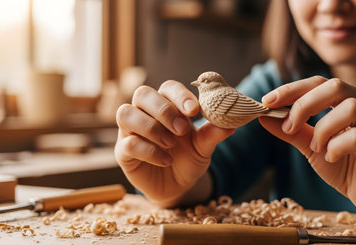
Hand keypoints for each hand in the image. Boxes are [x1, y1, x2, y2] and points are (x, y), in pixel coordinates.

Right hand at [115, 81, 234, 203]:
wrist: (178, 187)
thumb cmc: (189, 158)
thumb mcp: (204, 147)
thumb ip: (213, 134)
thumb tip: (232, 123)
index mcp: (167, 105)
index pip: (168, 88)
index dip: (179, 95)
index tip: (194, 110)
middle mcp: (145, 113)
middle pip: (142, 94)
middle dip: (164, 110)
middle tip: (182, 129)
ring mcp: (130, 131)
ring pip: (126, 114)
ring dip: (151, 127)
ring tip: (171, 144)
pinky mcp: (123, 152)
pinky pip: (128, 143)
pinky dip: (148, 150)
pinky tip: (166, 160)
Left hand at [260, 76, 355, 213]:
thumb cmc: (344, 166)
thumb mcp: (311, 146)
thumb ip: (292, 131)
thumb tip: (263, 116)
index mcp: (354, 99)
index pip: (321, 82)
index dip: (292, 89)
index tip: (267, 102)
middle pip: (337, 86)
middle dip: (304, 105)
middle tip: (289, 127)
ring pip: (351, 108)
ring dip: (323, 129)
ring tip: (317, 148)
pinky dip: (337, 146)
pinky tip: (332, 158)